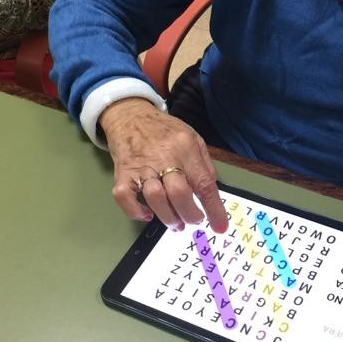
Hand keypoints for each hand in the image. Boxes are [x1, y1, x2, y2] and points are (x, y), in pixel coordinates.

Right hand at [101, 98, 227, 232]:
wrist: (130, 115)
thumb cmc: (164, 130)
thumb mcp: (193, 138)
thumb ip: (204, 164)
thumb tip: (212, 192)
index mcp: (185, 148)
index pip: (203, 182)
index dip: (214, 208)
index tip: (220, 226)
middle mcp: (164, 157)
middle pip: (179, 193)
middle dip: (190, 215)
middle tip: (193, 221)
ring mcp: (141, 166)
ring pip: (155, 197)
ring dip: (168, 217)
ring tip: (175, 222)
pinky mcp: (122, 173)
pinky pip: (125, 198)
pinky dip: (135, 211)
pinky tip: (147, 213)